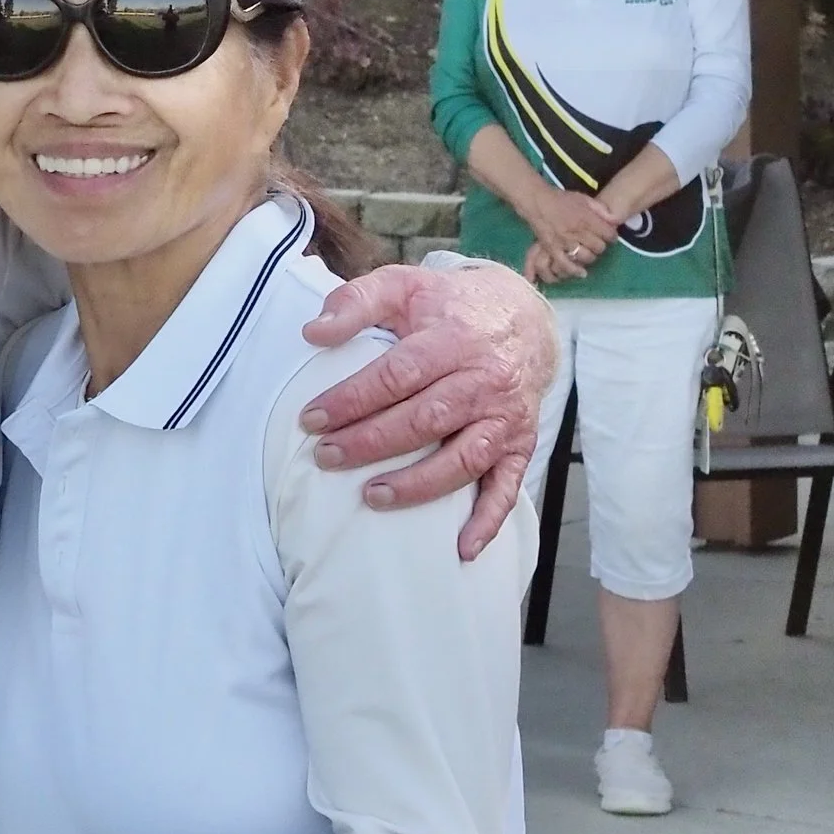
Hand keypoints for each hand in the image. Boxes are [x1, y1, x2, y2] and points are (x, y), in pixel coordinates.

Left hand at [298, 260, 556, 558]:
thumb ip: (355, 301)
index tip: (310, 419)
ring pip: (463, 458)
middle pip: (425, 419)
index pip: (396, 375)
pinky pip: (509, 486)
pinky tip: (462, 548)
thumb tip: (313, 333)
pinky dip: (489, 519)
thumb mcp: (403, 285)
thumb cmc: (449, 306)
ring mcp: (506, 416)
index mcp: (453, 339)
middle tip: (326, 457)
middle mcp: (484, 380)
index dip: (352, 399)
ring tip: (371, 497)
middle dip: (371, 443)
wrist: (523, 317)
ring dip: (418, 485)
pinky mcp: (522, 443)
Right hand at [516, 185, 617, 278]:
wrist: (537, 202)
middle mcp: (578, 231)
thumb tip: (615, 220)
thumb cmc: (561, 199)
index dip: (611, 236)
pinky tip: (581, 273)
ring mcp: (565, 241)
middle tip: (595, 243)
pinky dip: (574, 270)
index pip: (608, 234)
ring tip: (587, 254)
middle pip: (599, 247)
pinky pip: (565, 264)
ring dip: (589, 257)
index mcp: (587, 218)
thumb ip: (600, 209)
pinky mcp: (552, 249)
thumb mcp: (583, 198)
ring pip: (586, 257)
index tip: (608, 236)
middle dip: (600, 246)